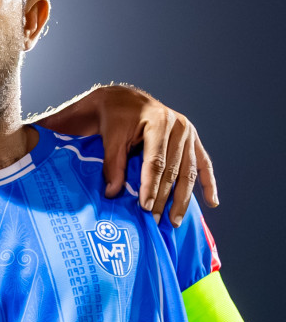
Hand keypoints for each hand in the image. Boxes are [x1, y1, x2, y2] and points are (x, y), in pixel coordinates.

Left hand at [87, 85, 216, 224]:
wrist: (124, 100)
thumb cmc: (115, 118)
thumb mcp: (110, 137)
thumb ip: (112, 164)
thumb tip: (113, 193)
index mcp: (159, 122)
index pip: (156, 162)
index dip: (151, 186)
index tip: (146, 207)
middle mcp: (179, 127)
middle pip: (173, 170)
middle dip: (165, 198)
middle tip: (156, 220)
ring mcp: (189, 134)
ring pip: (188, 172)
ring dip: (183, 198)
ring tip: (175, 220)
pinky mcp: (193, 140)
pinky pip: (203, 164)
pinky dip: (207, 184)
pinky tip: (211, 202)